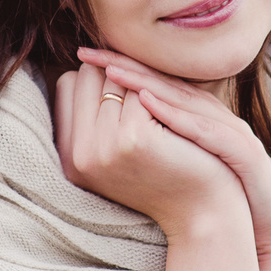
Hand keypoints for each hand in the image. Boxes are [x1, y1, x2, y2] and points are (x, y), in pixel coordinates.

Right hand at [52, 62, 246, 239]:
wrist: (203, 213)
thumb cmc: (168, 172)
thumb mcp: (123, 145)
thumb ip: (102, 111)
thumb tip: (93, 57)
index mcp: (70, 155)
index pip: (68, 84)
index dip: (100, 77)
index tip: (129, 88)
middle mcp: (78, 154)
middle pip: (87, 75)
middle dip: (118, 72)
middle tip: (151, 94)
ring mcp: (103, 147)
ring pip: (115, 76)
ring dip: (141, 78)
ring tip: (165, 103)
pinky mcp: (132, 139)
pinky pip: (141, 89)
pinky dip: (160, 89)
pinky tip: (177, 107)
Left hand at [77, 48, 270, 270]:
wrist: (260, 220)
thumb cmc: (217, 189)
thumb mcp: (180, 159)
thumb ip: (155, 137)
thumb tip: (110, 125)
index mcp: (198, 114)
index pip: (157, 80)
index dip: (122, 65)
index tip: (86, 56)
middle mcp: (214, 114)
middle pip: (168, 81)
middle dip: (127, 64)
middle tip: (90, 52)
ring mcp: (230, 130)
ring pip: (186, 99)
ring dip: (147, 82)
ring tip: (113, 70)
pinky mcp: (243, 150)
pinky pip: (206, 130)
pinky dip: (176, 116)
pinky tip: (148, 105)